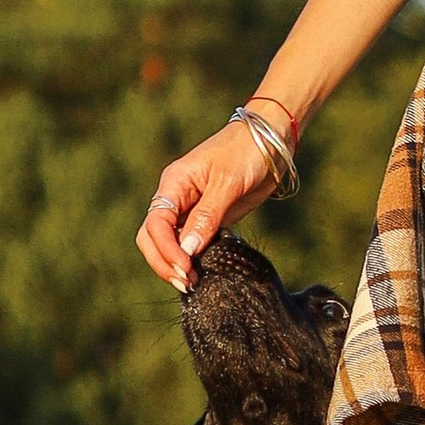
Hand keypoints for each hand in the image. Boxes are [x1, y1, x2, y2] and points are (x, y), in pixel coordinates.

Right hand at [135, 113, 285, 290]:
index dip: (165, 250)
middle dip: (164, 262)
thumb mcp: (227, 183)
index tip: (184, 269)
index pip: (155, 224)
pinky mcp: (208, 218)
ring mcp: (191, 209)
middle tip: (187, 282)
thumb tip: (187, 250)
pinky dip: (193, 258)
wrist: (270, 141)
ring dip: (177, 264)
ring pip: (170, 243)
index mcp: (174, 184)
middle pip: (153, 237)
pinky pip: (192, 242)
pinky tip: (204, 271)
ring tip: (194, 283)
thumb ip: (207, 217)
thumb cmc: (246, 152)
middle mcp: (177, 198)